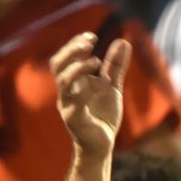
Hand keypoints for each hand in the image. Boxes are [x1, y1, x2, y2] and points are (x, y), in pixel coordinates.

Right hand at [52, 34, 130, 154]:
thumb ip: (115, 66)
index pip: (65, 58)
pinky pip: (75, 103)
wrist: (101, 144)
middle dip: (71, 51)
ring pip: (63, 82)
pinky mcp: (75, 120)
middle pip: (58, 65)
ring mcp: (68, 105)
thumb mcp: (112, 86)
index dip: (74, 44)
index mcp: (72, 82)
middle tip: (89, 42)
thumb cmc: (103, 115)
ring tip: (96, 61)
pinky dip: (86, 91)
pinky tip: (100, 83)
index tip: (92, 36)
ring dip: (78, 68)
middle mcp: (66, 91)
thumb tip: (122, 41)